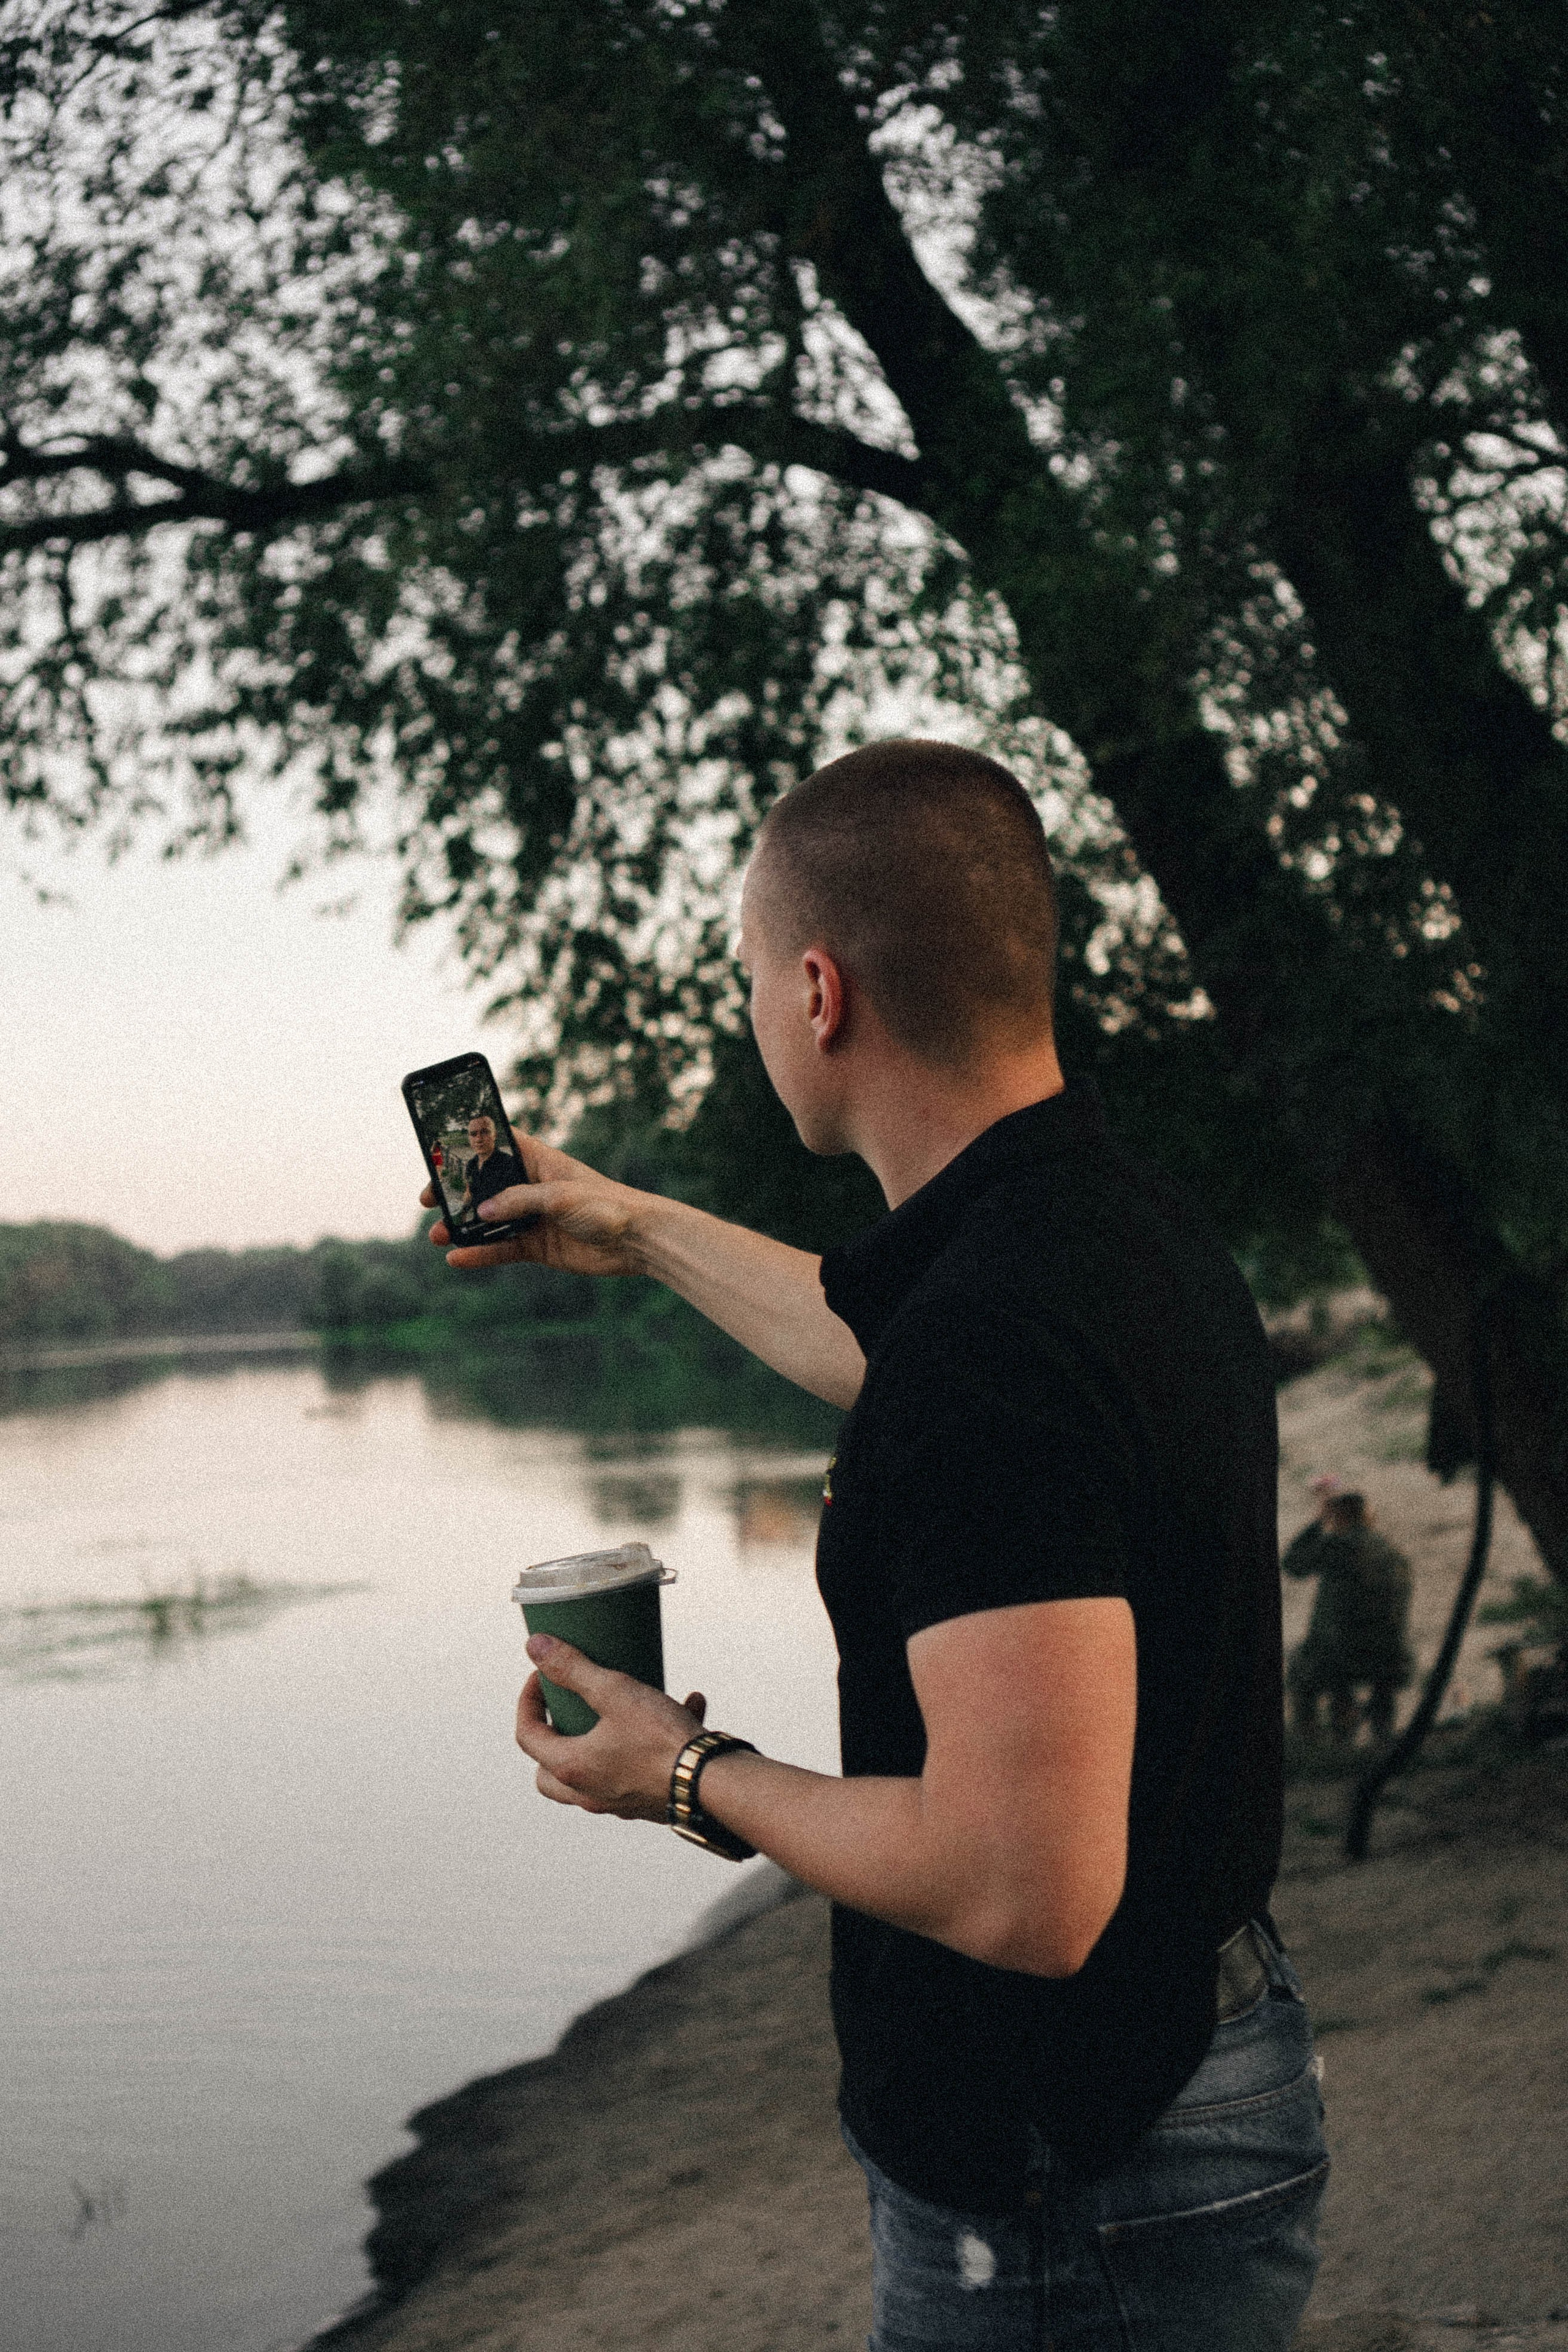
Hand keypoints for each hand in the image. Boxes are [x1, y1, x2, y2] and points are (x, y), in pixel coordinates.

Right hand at [422, 1128, 652, 1274]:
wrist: (638, 1241)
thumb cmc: (606, 1205)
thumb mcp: (559, 1197)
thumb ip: (518, 1201)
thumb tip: (480, 1211)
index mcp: (540, 1162)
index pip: (499, 1146)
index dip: (471, 1146)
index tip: (440, 1150)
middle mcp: (533, 1188)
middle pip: (485, 1187)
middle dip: (456, 1192)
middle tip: (428, 1199)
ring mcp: (534, 1218)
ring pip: (489, 1221)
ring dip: (463, 1227)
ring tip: (437, 1235)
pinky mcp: (538, 1247)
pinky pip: (502, 1249)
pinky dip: (480, 1254)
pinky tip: (457, 1258)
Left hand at [515, 1635, 708, 1819]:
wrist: (712, 1783)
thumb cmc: (661, 1740)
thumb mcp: (615, 1692)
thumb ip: (573, 1669)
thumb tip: (536, 1646)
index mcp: (572, 1768)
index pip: (527, 1736)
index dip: (528, 1701)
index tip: (542, 1675)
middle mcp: (589, 1792)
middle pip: (549, 1771)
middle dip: (552, 1738)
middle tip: (566, 1708)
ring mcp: (618, 1802)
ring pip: (593, 1773)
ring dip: (601, 1740)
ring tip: (623, 1708)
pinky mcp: (648, 1801)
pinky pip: (640, 1770)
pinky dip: (652, 1743)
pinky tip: (686, 1708)